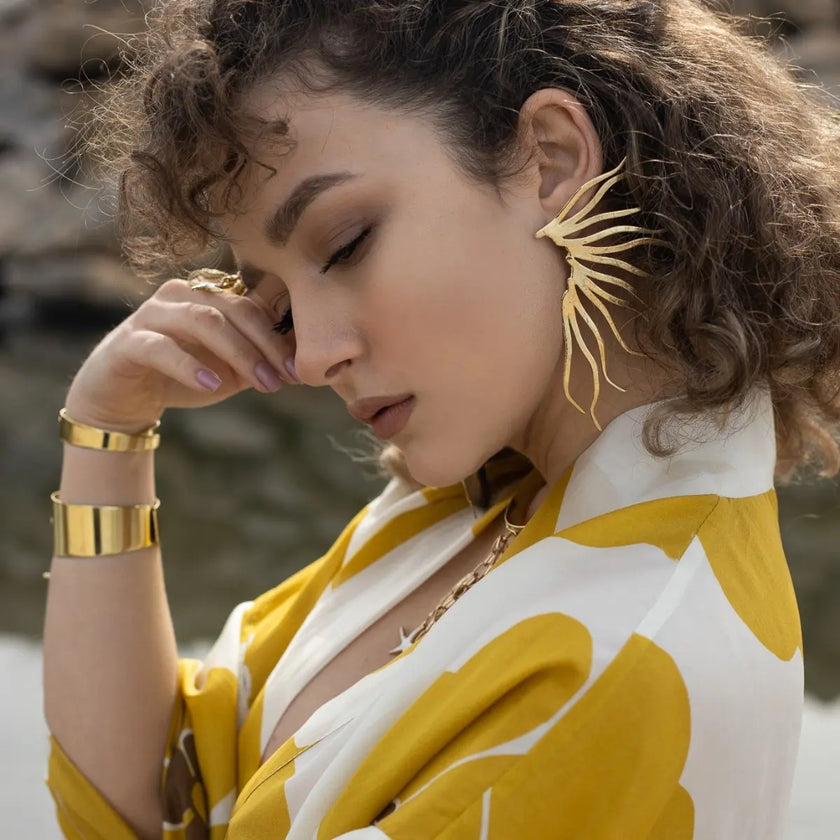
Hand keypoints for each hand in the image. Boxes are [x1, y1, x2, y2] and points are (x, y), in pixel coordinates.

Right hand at [64, 278, 296, 431]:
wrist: (124, 399)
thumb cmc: (184, 377)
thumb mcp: (230, 370)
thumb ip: (259, 361)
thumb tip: (303, 364)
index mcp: (208, 296)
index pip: (253, 306)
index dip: (279, 337)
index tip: (300, 370)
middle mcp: (181, 295)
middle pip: (233, 309)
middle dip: (264, 345)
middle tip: (285, 378)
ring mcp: (152, 314)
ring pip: (203, 321)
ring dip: (239, 354)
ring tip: (261, 384)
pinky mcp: (128, 341)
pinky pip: (162, 347)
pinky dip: (191, 366)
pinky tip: (212, 385)